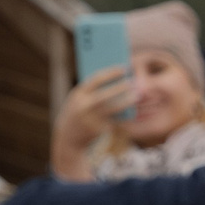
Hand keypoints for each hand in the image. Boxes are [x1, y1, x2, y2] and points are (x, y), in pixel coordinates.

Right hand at [51, 65, 131, 180]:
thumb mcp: (80, 98)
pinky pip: (114, 120)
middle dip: (120, 87)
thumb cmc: (78, 111)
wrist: (68, 136)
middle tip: (133, 81)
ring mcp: (91, 119)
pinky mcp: (98, 130)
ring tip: (137, 96)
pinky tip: (132, 110)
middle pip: (106, 94)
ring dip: (126, 102)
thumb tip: (115, 79)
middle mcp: (84, 106)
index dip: (111, 73)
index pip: (96, 79)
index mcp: (78, 94)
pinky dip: (123, 115)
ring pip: (113, 109)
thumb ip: (94, 90)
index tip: (124, 68)